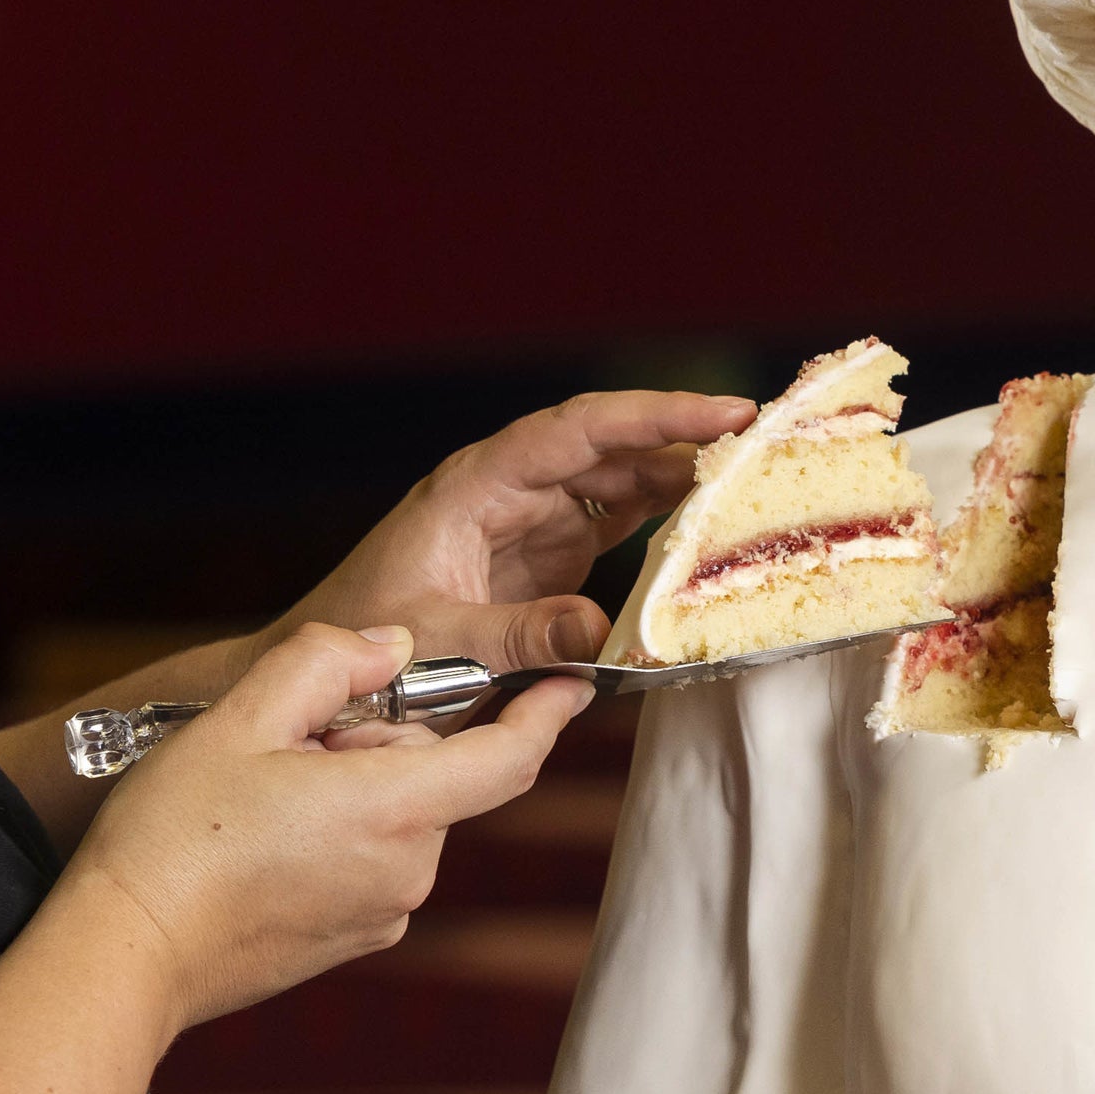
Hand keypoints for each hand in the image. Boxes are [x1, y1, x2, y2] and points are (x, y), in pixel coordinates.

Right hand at [65, 623, 588, 1031]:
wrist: (120, 955)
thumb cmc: (173, 837)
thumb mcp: (243, 715)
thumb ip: (329, 661)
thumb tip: (394, 644)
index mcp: (399, 810)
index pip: (511, 758)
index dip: (547, 713)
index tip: (573, 682)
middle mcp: (410, 870)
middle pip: (433, 774)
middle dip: (378, 741)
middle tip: (289, 746)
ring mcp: (383, 914)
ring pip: (400, 815)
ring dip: (353, 788)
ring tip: (263, 798)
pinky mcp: (352, 941)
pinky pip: (372, 860)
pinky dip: (338, 835)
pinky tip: (263, 841)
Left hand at [266, 390, 754, 675]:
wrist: (327, 680)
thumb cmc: (365, 648)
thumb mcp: (438, 645)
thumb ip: (518, 637)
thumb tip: (603, 632)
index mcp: (478, 486)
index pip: (579, 431)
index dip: (653, 417)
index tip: (723, 413)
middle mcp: (512, 492)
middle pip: (614, 447)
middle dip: (688, 439)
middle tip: (767, 441)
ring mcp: (533, 524)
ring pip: (623, 484)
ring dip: (685, 482)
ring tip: (756, 482)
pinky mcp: (547, 563)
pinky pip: (618, 529)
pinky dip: (666, 527)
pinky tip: (712, 531)